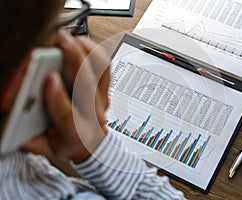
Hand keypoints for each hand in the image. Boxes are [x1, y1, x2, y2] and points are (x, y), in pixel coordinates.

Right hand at [22, 31, 110, 162]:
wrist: (92, 145)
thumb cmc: (67, 143)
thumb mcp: (44, 146)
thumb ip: (28, 136)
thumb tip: (13, 115)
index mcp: (76, 133)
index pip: (67, 115)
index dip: (57, 97)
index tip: (48, 78)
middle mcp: (92, 115)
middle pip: (86, 86)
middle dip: (73, 61)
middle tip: (62, 42)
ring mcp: (101, 101)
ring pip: (100, 73)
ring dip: (86, 52)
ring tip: (72, 38)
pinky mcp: (105, 90)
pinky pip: (105, 68)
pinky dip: (95, 52)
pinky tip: (83, 43)